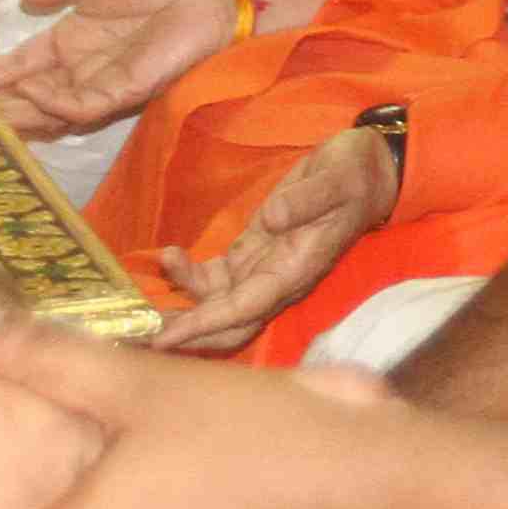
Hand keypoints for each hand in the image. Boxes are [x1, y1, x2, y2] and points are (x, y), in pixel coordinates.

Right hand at [0, 0, 237, 136]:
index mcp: (71, 38)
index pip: (23, 62)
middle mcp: (80, 67)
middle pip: (29, 93)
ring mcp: (100, 82)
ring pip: (49, 108)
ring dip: (18, 111)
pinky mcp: (123, 92)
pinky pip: (82, 105)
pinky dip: (54, 102)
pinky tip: (31, 91)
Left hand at [155, 126, 402, 354]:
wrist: (369, 171)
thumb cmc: (356, 176)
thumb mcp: (339, 180)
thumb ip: (308, 199)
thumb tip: (273, 218)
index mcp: (297, 270)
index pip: (244, 309)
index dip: (204, 325)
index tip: (165, 337)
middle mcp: (278, 280)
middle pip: (227, 325)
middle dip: (186, 334)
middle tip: (138, 335)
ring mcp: (264, 269)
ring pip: (217, 305)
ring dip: (182, 305)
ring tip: (145, 292)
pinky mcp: (254, 253)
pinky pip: (217, 278)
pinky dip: (190, 276)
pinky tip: (168, 256)